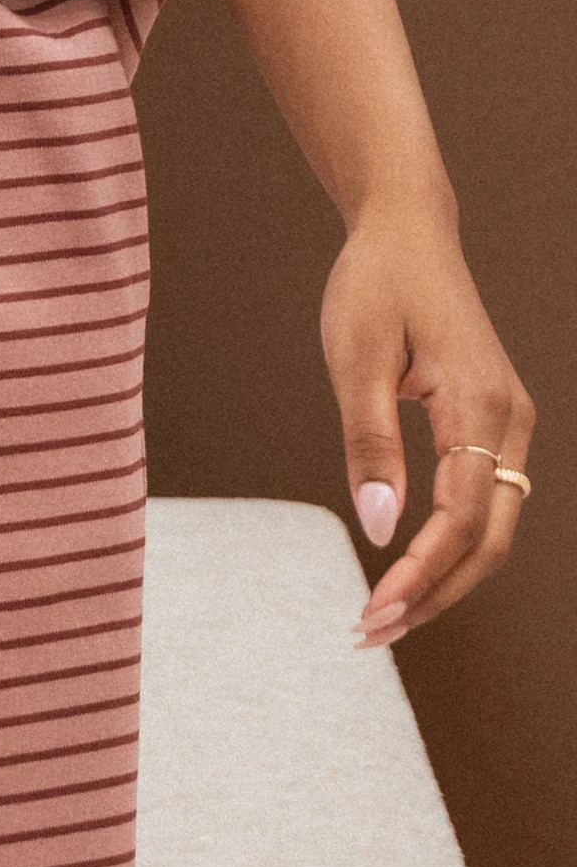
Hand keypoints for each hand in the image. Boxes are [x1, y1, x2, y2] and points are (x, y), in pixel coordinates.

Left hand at [325, 201, 534, 649]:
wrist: (407, 232)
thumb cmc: (376, 287)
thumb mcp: (356, 363)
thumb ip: (369, 446)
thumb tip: (379, 528)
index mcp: (481, 405)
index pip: (458, 519)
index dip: (417, 576)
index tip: (369, 615)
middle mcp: (511, 420)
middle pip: (488, 541)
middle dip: (433, 596)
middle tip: (368, 635)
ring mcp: (510, 425)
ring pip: (492, 530)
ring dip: (441, 581)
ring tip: (380, 619)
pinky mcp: (494, 425)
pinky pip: (483, 505)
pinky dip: (448, 549)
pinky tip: (404, 576)